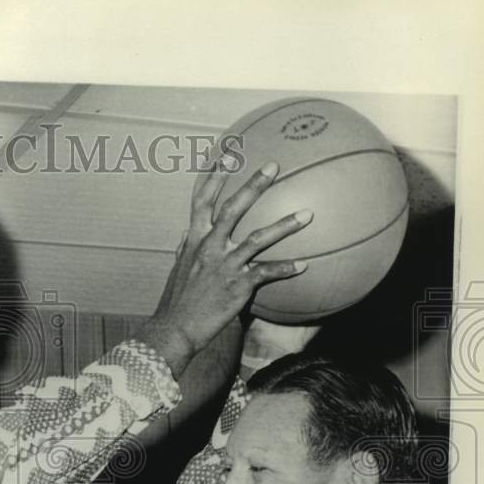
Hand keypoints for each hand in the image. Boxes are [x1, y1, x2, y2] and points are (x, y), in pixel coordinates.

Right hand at [143, 157, 312, 375]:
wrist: (176, 328)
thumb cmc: (177, 301)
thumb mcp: (178, 270)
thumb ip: (184, 250)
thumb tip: (185, 235)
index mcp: (194, 239)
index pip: (201, 200)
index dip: (213, 176)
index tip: (226, 155)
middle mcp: (209, 246)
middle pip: (233, 207)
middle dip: (254, 184)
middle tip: (274, 166)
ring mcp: (224, 264)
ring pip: (258, 238)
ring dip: (285, 225)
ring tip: (308, 215)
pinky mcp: (238, 285)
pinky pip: (267, 272)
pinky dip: (286, 268)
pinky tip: (304, 265)